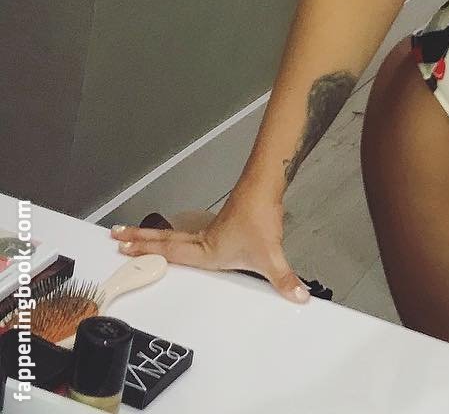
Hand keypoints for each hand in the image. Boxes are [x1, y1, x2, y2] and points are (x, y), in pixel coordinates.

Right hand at [108, 187, 309, 302]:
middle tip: (116, 236)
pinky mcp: (223, 221)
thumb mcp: (271, 254)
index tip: (123, 250)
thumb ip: (284, 279)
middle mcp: (204, 239)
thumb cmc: (260, 217)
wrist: (266, 185)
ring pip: (176, 232)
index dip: (147, 253)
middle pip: (165, 239)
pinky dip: (175, 231)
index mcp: (207, 251)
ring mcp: (212, 228)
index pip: (170, 253)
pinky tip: (178, 235)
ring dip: (154, 234)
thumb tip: (298, 297)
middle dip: (139, 239)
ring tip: (134, 235)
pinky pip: (190, 229)